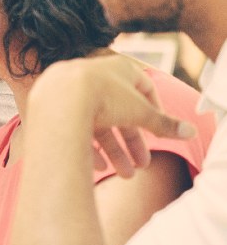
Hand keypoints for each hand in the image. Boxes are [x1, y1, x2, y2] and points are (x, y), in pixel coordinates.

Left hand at [30, 55, 196, 177]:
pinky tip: (97, 168)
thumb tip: (190, 132)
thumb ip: (164, 123)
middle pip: (119, 113)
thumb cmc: (103, 98)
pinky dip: (87, 148)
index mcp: (117, 69)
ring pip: (97, 124)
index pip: (142, 87)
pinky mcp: (54, 108)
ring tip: (124, 175)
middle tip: (142, 166)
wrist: (58, 100)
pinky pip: (74, 130)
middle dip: (132, 142)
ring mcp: (71, 92)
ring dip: (113, 152)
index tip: (159, 131)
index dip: (153, 110)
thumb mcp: (140, 112)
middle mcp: (93, 77)